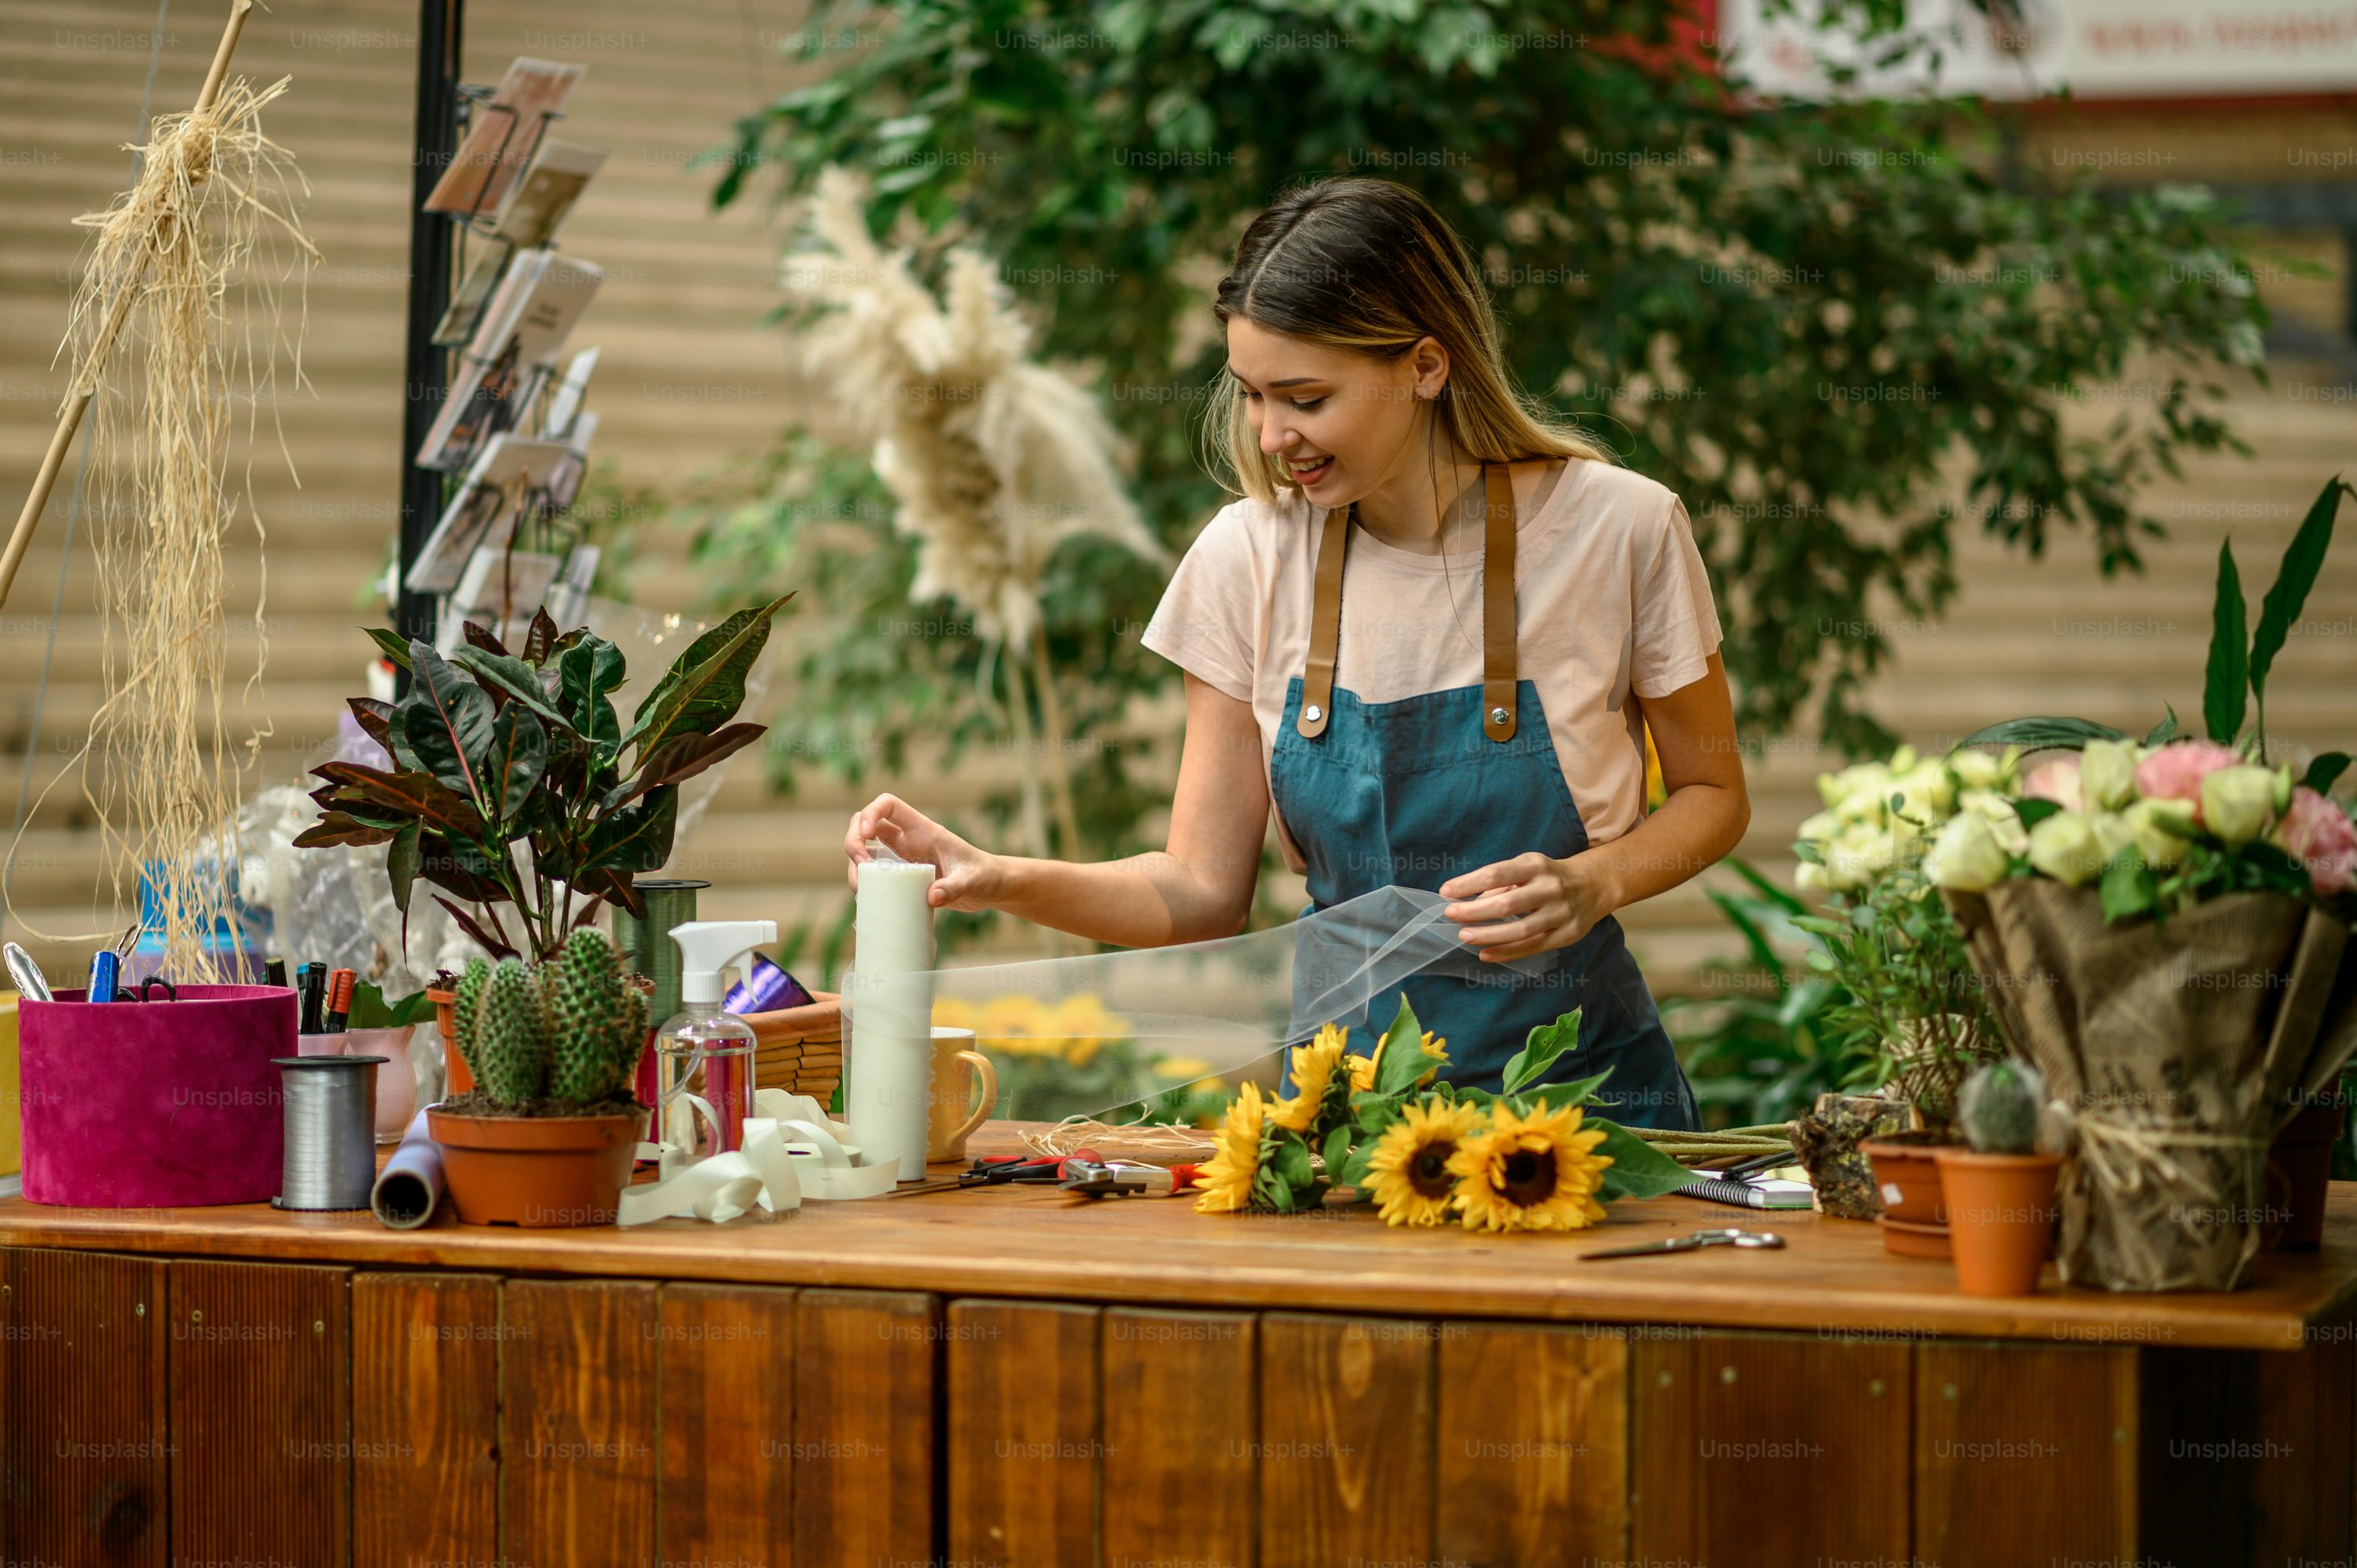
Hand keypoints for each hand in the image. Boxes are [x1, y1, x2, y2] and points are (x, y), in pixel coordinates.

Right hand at [844, 794, 1004, 910]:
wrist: (990, 887)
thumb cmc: (984, 877)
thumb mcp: (972, 882)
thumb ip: (954, 888)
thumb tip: (932, 897)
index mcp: (923, 830)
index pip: (888, 805)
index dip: (870, 813)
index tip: (866, 836)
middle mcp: (909, 839)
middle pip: (866, 823)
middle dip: (854, 840)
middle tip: (862, 867)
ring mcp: (903, 856)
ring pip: (866, 848)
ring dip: (855, 864)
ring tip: (861, 888)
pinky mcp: (902, 874)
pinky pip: (874, 871)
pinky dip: (864, 880)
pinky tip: (866, 896)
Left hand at [1437, 851, 1619, 962]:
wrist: (1594, 885)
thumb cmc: (1548, 875)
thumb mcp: (1526, 867)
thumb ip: (1500, 883)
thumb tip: (1468, 901)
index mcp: (1536, 865)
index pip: (1496, 873)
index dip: (1469, 883)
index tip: (1446, 892)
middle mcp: (1550, 888)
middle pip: (1507, 904)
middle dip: (1475, 911)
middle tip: (1451, 915)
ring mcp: (1560, 913)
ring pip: (1520, 930)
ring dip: (1488, 935)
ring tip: (1464, 936)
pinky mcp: (1566, 935)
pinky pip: (1532, 947)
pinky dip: (1506, 953)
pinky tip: (1485, 954)